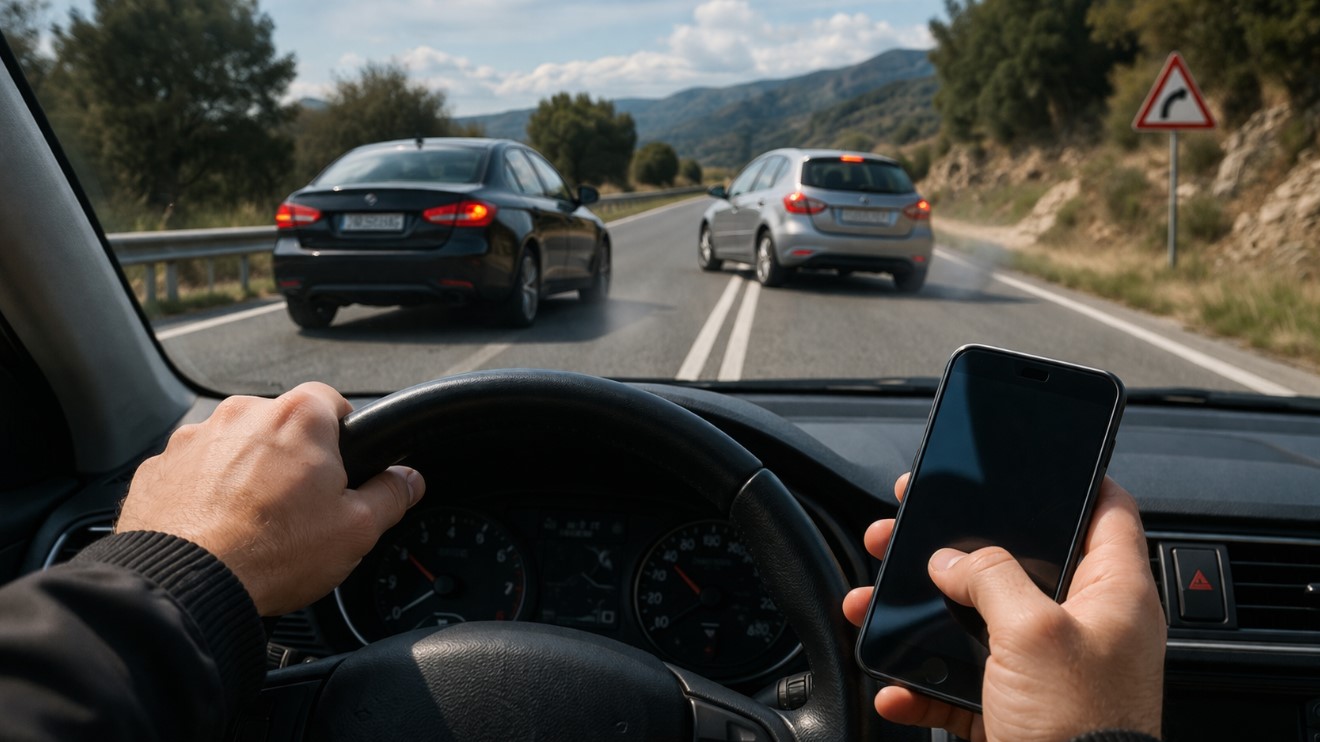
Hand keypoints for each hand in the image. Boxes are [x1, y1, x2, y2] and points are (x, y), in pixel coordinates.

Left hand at [117, 382, 424, 615]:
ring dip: (245, 473)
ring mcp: (193, 439)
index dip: (343, 433)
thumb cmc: (273, 552)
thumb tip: (409, 480)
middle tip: (301, 505)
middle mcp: (242, 414)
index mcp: (298, 417)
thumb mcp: (358, 529)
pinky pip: (193, 472)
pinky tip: (216, 529)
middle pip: (281, 425)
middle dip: (292, 457)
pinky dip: (205, 493)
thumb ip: (391, 495)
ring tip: (253, 523)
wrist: (185, 585)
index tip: (342, 465)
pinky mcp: (157, 468)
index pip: (332, 400)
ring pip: (235, 447)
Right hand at [842, 474, 1164, 741]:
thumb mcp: (1033, 631)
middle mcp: (1083, 627)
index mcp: (1113, 594)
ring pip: (974, 623)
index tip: (1028, 459)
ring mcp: (1047, 671)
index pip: (1106, 511)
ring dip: (919, 614)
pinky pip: (959, 685)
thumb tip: (951, 559)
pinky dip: (921, 683)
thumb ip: (990, 577)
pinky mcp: (1015, 711)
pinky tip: (895, 684)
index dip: (1073, 478)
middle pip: (1016, 562)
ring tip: (873, 598)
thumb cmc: (1080, 726)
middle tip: (911, 525)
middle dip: (954, 544)